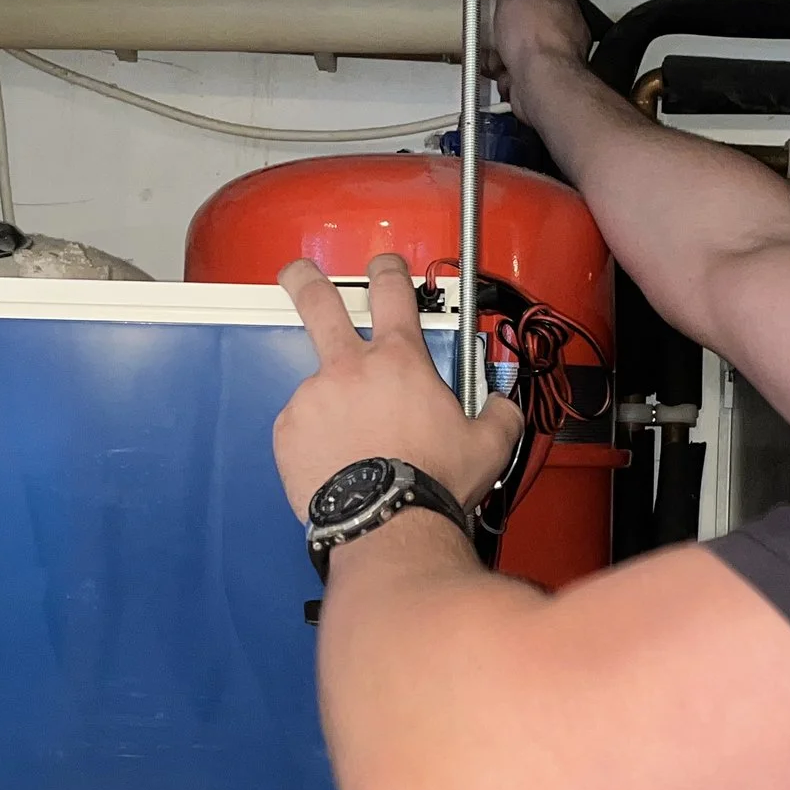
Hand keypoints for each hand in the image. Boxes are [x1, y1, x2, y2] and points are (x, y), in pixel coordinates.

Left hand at [274, 254, 523, 518]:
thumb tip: (501, 406)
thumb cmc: (431, 483)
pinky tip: (337, 463)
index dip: (387, 269)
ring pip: (318, 386)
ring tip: (352, 446)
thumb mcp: (487, 445)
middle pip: (318, 301)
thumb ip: (498, 414)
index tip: (382, 265)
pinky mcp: (288, 430)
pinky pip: (301, 426)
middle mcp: (350, 368)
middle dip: (304, 280)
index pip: (393, 291)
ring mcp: (314, 396)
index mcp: (400, 361)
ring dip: (331, 406)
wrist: (386, 524)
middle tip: (297, 274)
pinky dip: (315, 440)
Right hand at [487, 0, 591, 93]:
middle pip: (527, 20)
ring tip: (493, 53)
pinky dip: (504, 75)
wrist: (541, 84)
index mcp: (561, 2)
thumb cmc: (536, 39)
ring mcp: (554, 57)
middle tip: (490, 25)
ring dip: (500, 53)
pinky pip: (517, 74)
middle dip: (504, 26)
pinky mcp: (542, 81)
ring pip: (519, 49)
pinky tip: (500, 72)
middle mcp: (563, 30)